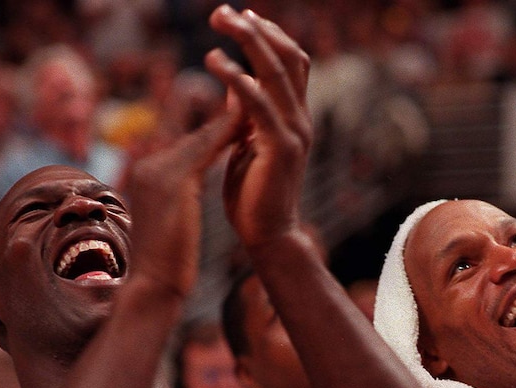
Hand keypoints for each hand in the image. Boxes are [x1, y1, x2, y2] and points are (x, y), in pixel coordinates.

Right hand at [124, 108, 239, 295]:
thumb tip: (189, 188)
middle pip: (196, 136)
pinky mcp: (171, 181)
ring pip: (203, 138)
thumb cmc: (166, 264)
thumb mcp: (173, 220)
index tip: (241, 120)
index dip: (216, 133)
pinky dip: (227, 135)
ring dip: (231, 121)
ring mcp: (157, 171)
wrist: (152, 286)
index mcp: (148, 176)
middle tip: (256, 102)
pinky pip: (205, 149)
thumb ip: (177, 197)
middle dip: (227, 120)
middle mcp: (149, 167)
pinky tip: (250, 126)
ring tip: (258, 107)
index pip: (188, 146)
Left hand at [205, 5, 312, 252]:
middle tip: (223, 11)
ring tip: (221, 21)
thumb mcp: (246, 144)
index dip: (269, 36)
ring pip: (277, 72)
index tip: (241, 15)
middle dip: (256, 29)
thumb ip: (244, 113)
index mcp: (294, 118)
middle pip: (288, 58)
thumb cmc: (252, 197)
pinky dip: (238, 80)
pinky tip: (216, 63)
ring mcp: (295, 133)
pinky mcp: (281, 149)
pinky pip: (259, 106)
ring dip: (249, 41)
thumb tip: (235, 80)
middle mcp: (300, 120)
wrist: (267, 237)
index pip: (290, 64)